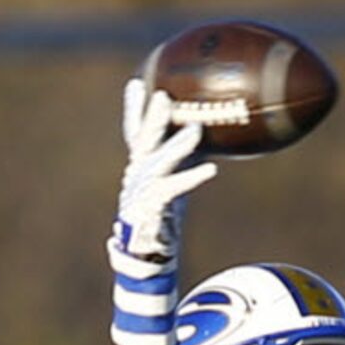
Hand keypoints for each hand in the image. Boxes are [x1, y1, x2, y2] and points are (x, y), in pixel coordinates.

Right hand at [108, 79, 217, 267]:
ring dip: (176, 148)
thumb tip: (205, 133)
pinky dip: (190, 179)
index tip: (136, 83)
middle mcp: (134, 179)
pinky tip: (210, 169)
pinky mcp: (148, 214)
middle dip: (151, 119)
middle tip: (162, 97)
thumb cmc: (161, 221)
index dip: (134, 110)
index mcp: (138, 170)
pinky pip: (170, 192)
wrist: (144, 261)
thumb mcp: (172, 185)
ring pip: (156, 166)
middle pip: (142, 143)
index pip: (135, 135)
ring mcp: (137, 197)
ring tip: (196, 131)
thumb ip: (182, 161)